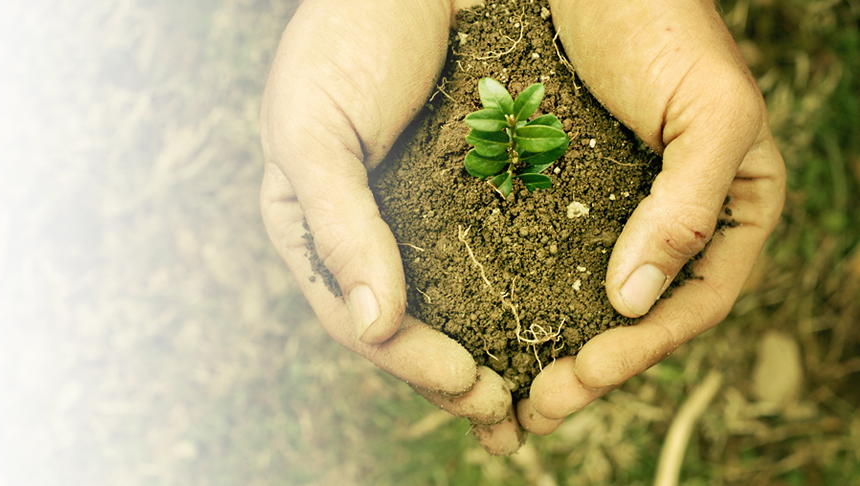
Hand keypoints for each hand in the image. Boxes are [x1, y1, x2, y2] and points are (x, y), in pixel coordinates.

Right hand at [259, 0, 523, 454]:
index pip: (358, 316)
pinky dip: (522, 291)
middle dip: (455, 376)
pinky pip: (497, 250)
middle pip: (409, 325)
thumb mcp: (315, 131)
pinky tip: (557, 318)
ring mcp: (420, 213)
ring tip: (536, 396)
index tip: (471, 383)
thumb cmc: (342, 39)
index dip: (411, 358)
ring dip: (493, 349)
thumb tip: (373, 327)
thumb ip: (339, 226)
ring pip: (456, 299)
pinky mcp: (471, 186)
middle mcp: (368, 232)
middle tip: (509, 416)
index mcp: (317, 230)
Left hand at [516, 0, 786, 433]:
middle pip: (641, 317)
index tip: (583, 377)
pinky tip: (493, 325)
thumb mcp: (709, 113)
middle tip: (535, 412)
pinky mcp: (573, 197)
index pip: (696, 301)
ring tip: (510, 394)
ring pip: (595, 299)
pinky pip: (555, 260)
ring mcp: (625, 212)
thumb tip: (637, 301)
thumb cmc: (666, 24)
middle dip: (592, 370)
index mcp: (734, 211)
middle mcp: (680, 221)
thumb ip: (690, 206)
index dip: (643, 349)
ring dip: (556, 350)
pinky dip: (529, 299)